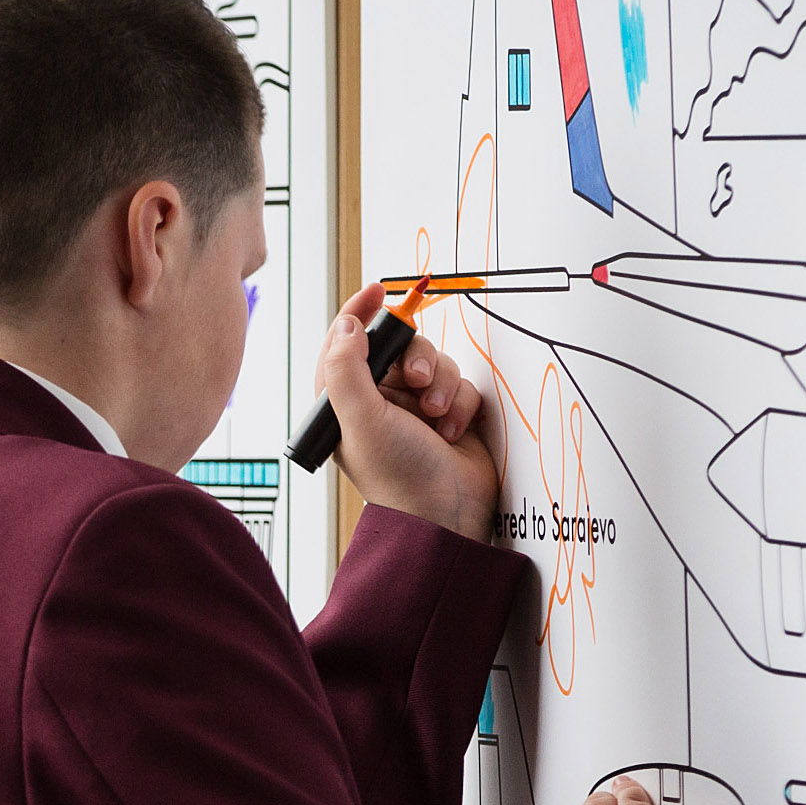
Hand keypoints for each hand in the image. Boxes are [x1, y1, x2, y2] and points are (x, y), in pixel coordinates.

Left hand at [316, 283, 495, 538]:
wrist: (445, 514)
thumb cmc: (397, 476)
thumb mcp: (361, 420)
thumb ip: (347, 370)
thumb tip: (345, 325)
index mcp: (346, 402)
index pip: (346, 343)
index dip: (359, 312)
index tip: (378, 290)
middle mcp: (379, 401)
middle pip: (400, 345)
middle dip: (415, 358)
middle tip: (416, 381)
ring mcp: (414, 408)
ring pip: (434, 362)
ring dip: (439, 385)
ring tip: (436, 418)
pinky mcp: (449, 414)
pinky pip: (459, 383)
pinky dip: (459, 403)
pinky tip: (451, 433)